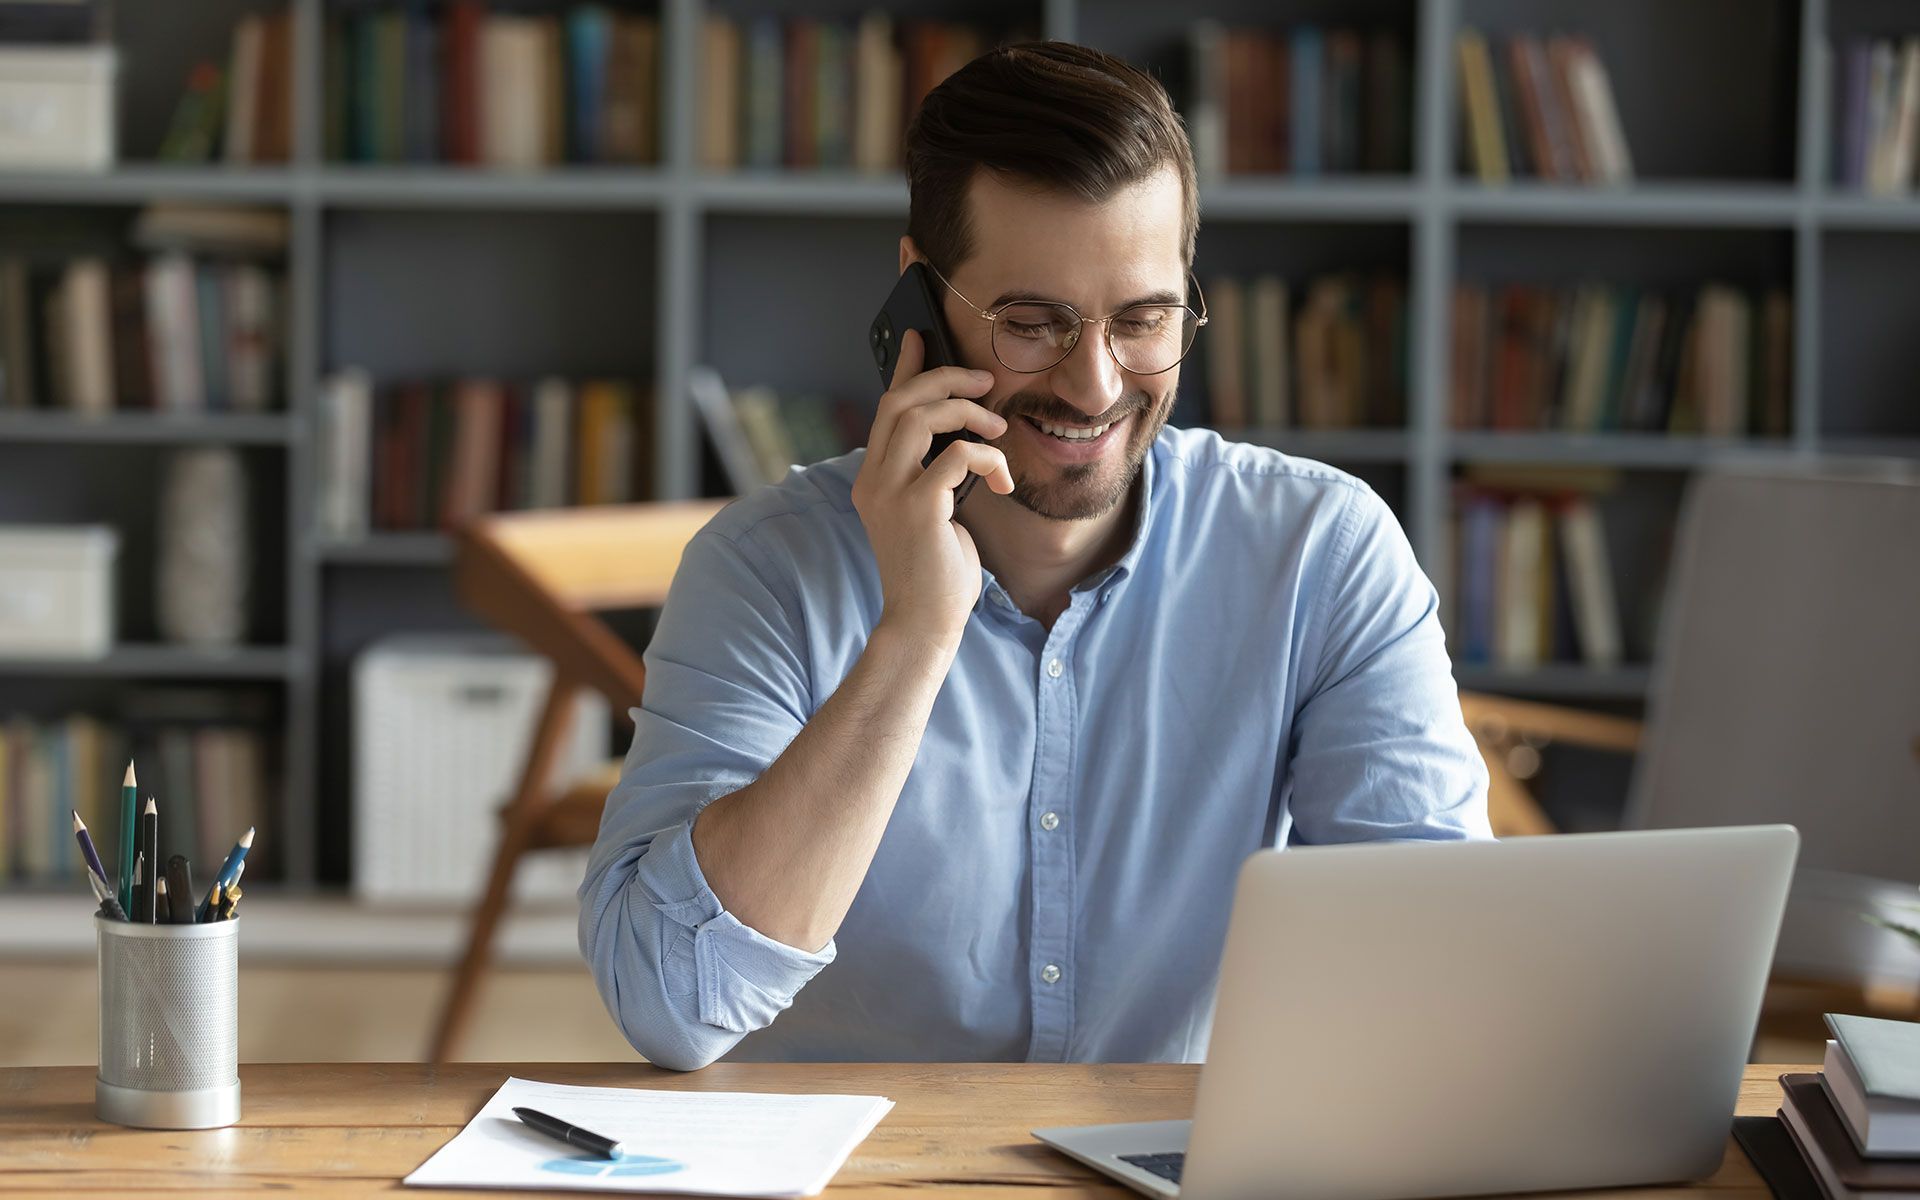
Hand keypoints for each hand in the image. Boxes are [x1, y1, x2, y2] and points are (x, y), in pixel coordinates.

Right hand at [850, 329, 1014, 649]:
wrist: (925, 622)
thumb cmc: (936, 573)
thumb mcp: (933, 513)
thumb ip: (935, 475)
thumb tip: (961, 439)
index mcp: (873, 479)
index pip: (885, 410)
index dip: (904, 369)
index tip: (920, 337)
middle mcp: (873, 480)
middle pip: (900, 402)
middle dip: (944, 380)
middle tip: (984, 381)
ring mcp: (891, 493)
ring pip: (921, 417)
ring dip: (968, 412)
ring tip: (998, 428)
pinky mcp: (918, 508)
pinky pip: (957, 456)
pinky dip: (987, 457)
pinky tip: (1002, 481)